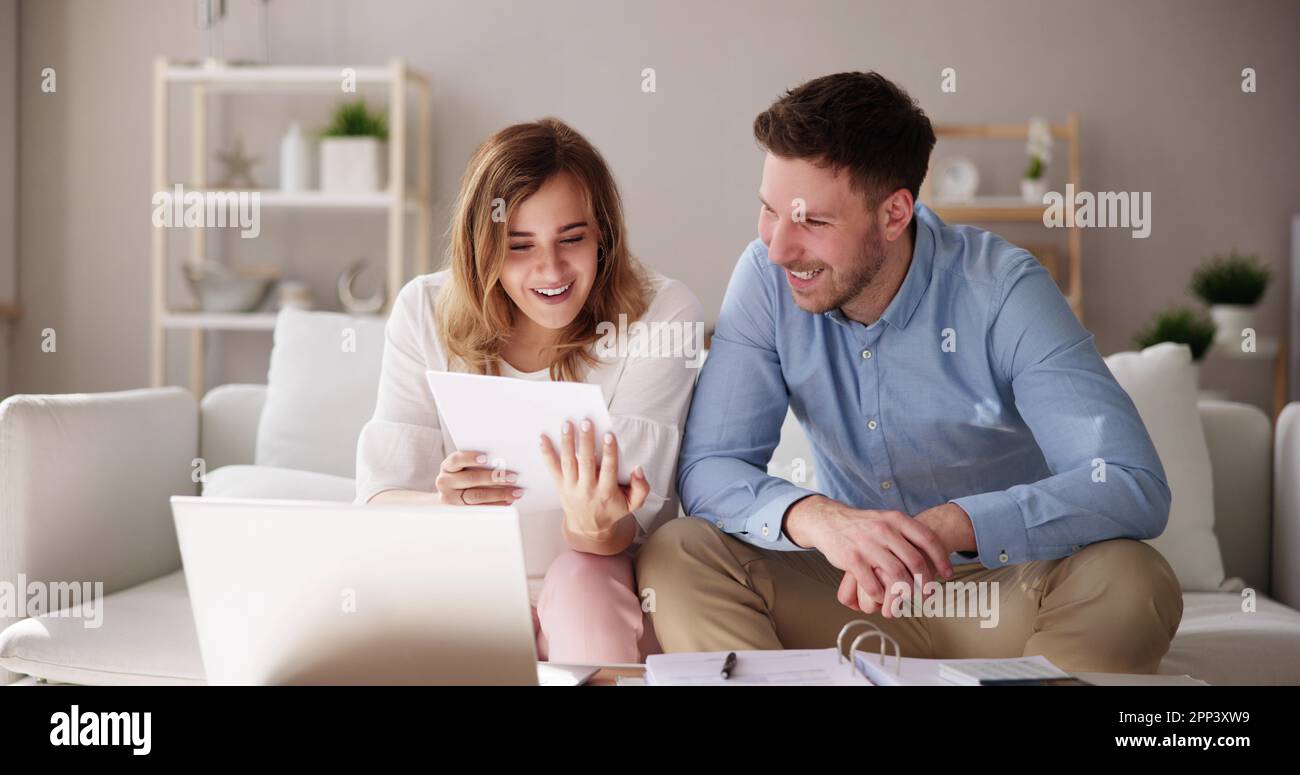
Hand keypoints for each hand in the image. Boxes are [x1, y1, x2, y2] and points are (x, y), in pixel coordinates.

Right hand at [434, 450, 523, 505]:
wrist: (450, 495)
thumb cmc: (463, 475)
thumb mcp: (465, 467)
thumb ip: (479, 464)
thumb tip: (502, 464)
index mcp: (448, 466)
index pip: (457, 460)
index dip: (470, 458)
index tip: (486, 458)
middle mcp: (445, 482)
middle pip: (470, 479)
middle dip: (493, 478)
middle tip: (513, 477)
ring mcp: (450, 498)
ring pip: (476, 496)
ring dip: (499, 493)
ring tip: (516, 492)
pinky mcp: (459, 511)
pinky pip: (480, 508)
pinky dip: (496, 504)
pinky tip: (508, 501)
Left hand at [539, 418, 649, 537]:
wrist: (589, 529)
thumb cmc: (611, 511)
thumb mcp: (632, 504)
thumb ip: (641, 487)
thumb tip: (638, 468)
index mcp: (607, 492)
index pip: (609, 468)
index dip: (609, 452)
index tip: (609, 435)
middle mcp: (588, 489)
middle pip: (586, 462)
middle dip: (586, 441)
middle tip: (586, 422)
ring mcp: (572, 487)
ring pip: (568, 462)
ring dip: (567, 442)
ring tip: (567, 424)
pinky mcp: (560, 485)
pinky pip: (552, 468)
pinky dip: (546, 453)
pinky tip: (543, 438)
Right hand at [786, 496, 953, 617]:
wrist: (828, 521)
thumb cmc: (862, 525)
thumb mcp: (886, 519)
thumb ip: (907, 532)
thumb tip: (934, 551)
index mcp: (896, 519)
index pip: (928, 539)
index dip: (942, 559)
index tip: (948, 574)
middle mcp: (884, 530)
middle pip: (915, 561)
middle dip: (926, 583)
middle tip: (929, 594)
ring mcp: (868, 545)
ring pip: (897, 575)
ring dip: (905, 593)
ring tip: (907, 600)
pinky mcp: (852, 559)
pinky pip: (873, 584)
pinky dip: (881, 595)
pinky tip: (882, 598)